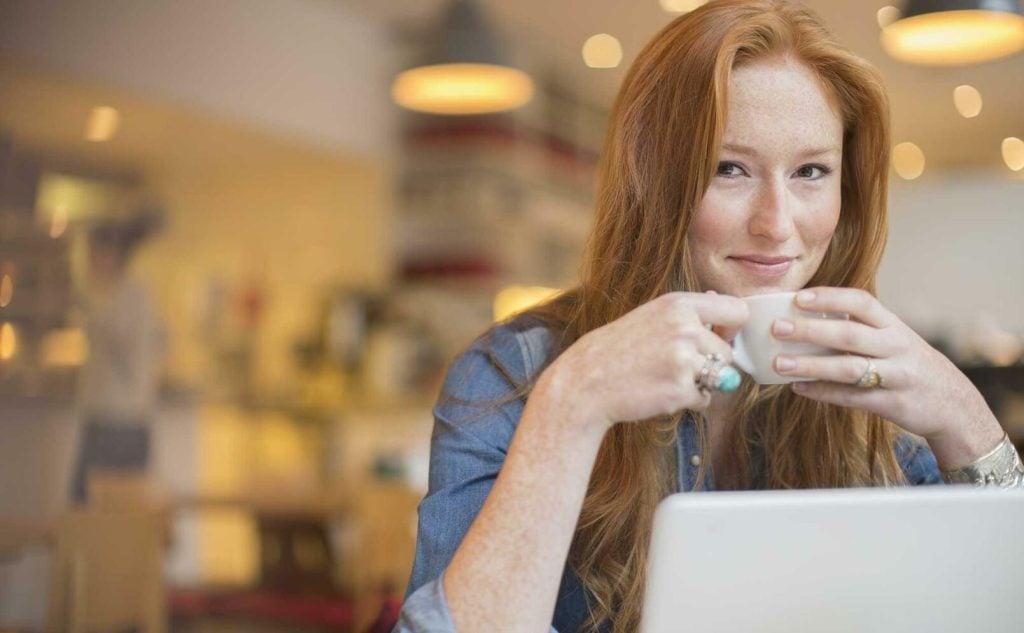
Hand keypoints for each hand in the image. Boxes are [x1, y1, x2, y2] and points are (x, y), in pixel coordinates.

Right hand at [538, 292, 748, 434]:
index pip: (736, 311)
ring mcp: (683, 360)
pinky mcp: (680, 390)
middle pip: (728, 352)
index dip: (732, 329)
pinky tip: (661, 392)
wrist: (586, 382)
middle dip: (710, 364)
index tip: (720, 338)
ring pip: (720, 377)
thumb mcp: (650, 315)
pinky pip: (705, 400)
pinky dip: (688, 402)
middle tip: (677, 367)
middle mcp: (685, 329)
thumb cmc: (617, 350)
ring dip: (701, 383)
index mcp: (679, 305)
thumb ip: (687, 313)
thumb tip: (724, 305)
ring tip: (668, 379)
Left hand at [771, 287, 1002, 465]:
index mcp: (894, 326)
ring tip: (779, 364)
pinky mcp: (891, 403)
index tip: (798, 298)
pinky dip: (823, 393)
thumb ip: (861, 329)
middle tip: (777, 328)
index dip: (830, 297)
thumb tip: (805, 320)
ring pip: (849, 368)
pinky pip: (851, 397)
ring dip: (811, 365)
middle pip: (850, 334)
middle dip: (811, 330)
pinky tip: (798, 388)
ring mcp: (896, 376)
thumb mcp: (894, 339)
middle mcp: (897, 347)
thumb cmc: (910, 365)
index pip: (862, 302)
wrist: (954, 404)